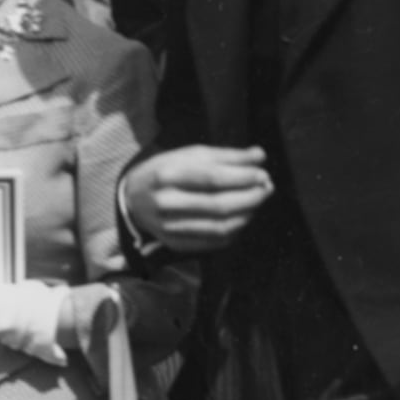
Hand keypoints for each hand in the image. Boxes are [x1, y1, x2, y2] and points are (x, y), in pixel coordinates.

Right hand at [123, 146, 272, 254]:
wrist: (133, 199)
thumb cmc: (166, 171)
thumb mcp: (190, 155)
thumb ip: (226, 156)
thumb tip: (260, 156)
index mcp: (166, 175)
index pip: (212, 178)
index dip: (242, 178)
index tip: (262, 174)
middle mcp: (165, 203)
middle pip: (217, 206)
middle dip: (249, 198)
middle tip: (266, 189)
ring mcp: (169, 227)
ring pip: (219, 227)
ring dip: (246, 215)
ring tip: (257, 201)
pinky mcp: (175, 244)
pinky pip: (214, 242)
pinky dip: (234, 230)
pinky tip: (242, 217)